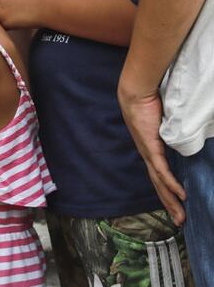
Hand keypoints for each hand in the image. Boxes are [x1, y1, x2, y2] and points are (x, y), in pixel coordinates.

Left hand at [118, 85, 186, 225]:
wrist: (136, 94)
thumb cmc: (148, 105)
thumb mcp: (162, 124)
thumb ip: (169, 135)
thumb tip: (181, 139)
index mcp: (149, 152)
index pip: (158, 177)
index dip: (167, 193)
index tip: (177, 207)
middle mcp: (147, 155)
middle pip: (159, 186)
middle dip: (170, 205)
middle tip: (180, 222)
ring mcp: (148, 153)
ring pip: (160, 182)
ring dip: (171, 200)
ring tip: (181, 216)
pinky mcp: (151, 147)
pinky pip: (162, 169)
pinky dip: (171, 183)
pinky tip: (181, 195)